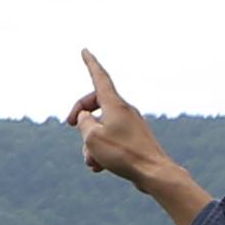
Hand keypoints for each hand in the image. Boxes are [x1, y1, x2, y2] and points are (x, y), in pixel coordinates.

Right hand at [70, 49, 210, 224]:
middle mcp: (124, 110)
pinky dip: (102, 150)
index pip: (100, 77)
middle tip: (70, 124)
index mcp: (114, 104)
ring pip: (103, 126)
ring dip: (91, 142)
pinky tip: (99, 167)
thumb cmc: (123, 154)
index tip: (85, 50)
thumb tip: (86, 118)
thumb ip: (83, 123)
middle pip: (96, 103)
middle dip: (81, 114)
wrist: (154, 173)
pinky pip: (113, 138)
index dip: (90, 64)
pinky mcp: (136, 139)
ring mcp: (131, 124)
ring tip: (91, 161)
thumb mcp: (92, 137)